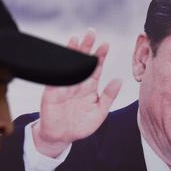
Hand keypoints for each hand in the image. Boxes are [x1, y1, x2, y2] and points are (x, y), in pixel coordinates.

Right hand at [32, 29, 121, 157]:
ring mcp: (64, 86)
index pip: (95, 67)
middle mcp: (77, 82)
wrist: (62, 137)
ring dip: (71, 52)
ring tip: (75, 39)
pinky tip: (62, 58)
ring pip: (68, 65)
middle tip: (91, 32)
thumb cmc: (81, 125)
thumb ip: (108, 96)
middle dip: (86, 47)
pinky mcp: (52, 93)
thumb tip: (119, 80)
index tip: (106, 45)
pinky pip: (55, 79)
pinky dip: (58, 68)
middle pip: (82, 61)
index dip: (100, 56)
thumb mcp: (99, 112)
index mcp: (89, 86)